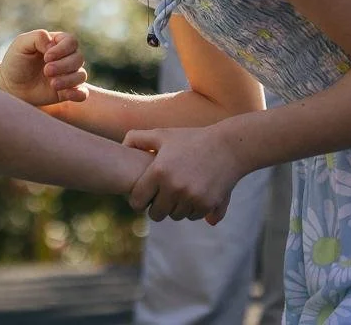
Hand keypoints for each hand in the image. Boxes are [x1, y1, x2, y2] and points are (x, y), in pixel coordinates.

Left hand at [0, 29, 88, 105]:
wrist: (9, 86)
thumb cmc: (15, 62)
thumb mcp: (21, 44)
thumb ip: (38, 37)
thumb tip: (53, 43)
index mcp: (57, 43)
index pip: (71, 42)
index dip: (63, 49)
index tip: (46, 57)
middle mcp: (66, 58)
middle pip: (78, 58)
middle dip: (64, 65)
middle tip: (46, 71)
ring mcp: (67, 76)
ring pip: (81, 75)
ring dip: (68, 80)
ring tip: (52, 84)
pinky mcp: (67, 92)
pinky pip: (82, 93)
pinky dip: (78, 93)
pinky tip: (66, 94)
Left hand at [124, 126, 241, 224]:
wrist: (229, 146)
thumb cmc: (192, 139)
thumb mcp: (164, 134)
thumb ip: (137, 138)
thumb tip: (121, 146)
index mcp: (159, 171)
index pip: (137, 201)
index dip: (138, 200)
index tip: (143, 196)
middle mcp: (174, 187)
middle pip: (156, 214)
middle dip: (157, 207)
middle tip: (162, 195)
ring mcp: (191, 197)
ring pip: (175, 216)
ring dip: (176, 208)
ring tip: (179, 192)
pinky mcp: (207, 205)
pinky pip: (192, 216)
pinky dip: (192, 209)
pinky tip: (194, 193)